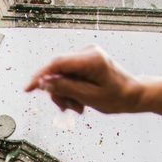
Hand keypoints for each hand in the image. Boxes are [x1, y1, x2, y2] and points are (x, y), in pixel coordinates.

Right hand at [24, 46, 144, 114]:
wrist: (133, 95)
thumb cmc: (117, 97)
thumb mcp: (90, 97)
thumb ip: (66, 88)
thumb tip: (44, 83)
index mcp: (91, 59)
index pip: (57, 64)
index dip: (40, 76)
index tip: (28, 89)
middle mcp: (87, 52)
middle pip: (57, 71)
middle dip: (58, 92)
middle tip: (66, 109)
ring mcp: (85, 56)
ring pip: (61, 76)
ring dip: (64, 94)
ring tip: (77, 108)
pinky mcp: (84, 62)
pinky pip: (67, 76)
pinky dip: (69, 90)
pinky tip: (78, 101)